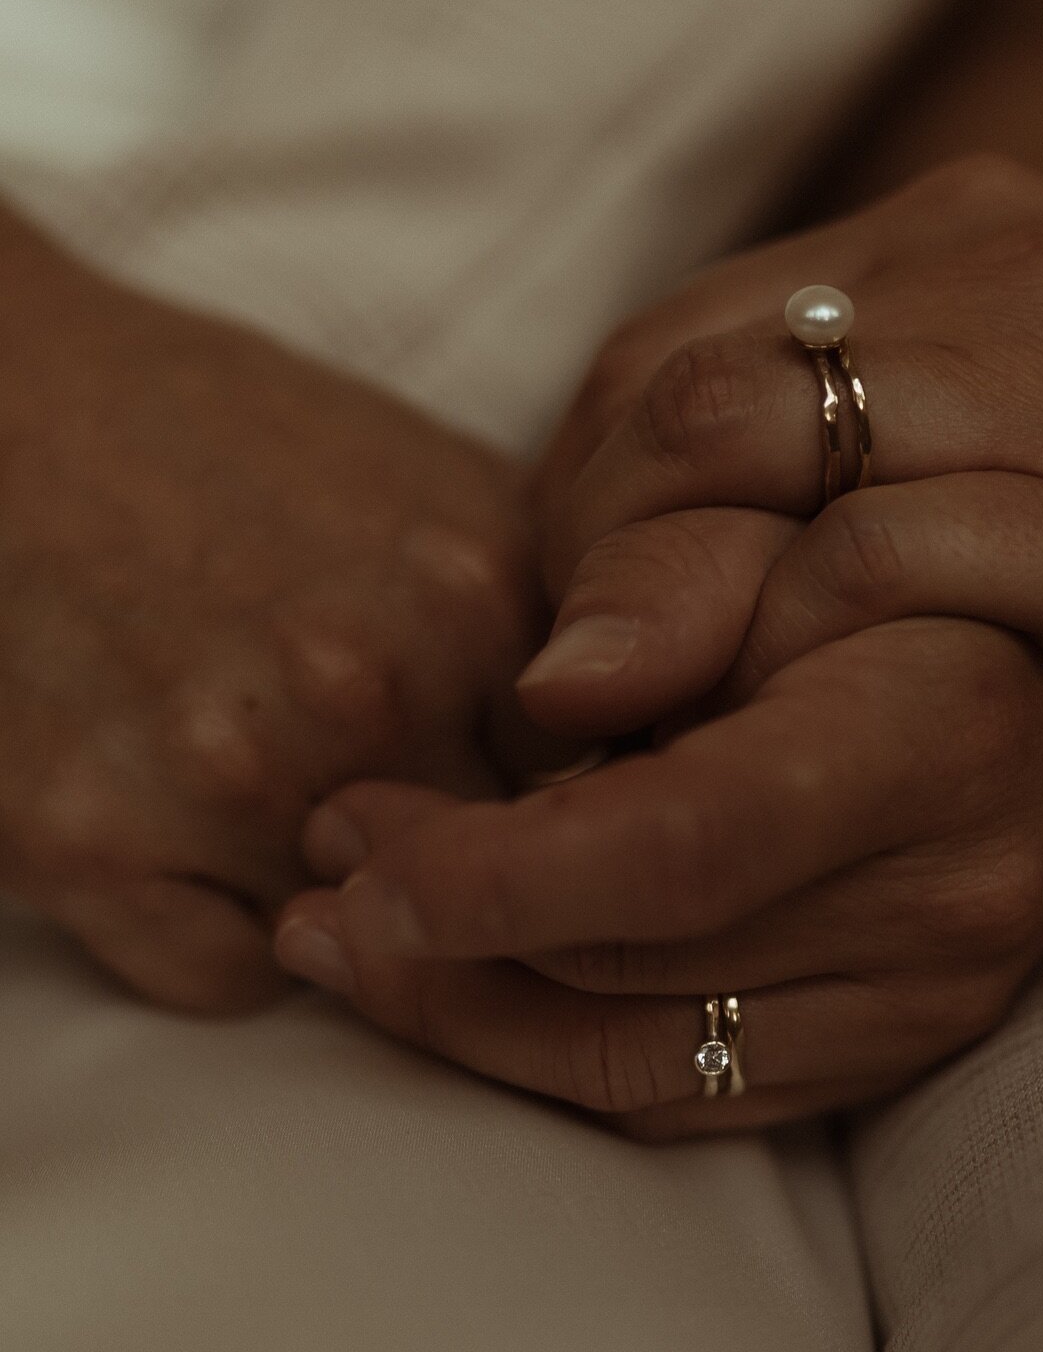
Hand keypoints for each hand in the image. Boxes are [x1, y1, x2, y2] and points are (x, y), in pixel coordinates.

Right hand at [0, 209, 539, 1010]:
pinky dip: (241, 939)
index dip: (574, 809)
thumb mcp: (432, 479)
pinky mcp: (92, 844)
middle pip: (497, 873)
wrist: (13, 407)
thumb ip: (543, 606)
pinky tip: (215, 850)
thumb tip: (634, 723)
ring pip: (371, 942)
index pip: (599, 785)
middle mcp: (366, 690)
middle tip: (421, 816)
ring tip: (302, 806)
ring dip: (356, 902)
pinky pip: (232, 980)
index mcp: (474, 596)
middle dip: (478, 865)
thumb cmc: (228, 436)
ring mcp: (231, 775)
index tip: (549, 812)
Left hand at [276, 617, 1042, 1138]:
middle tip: (329, 865)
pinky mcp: (908, 1042)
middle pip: (641, 971)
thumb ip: (682, 578)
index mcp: (932, 738)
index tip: (364, 869)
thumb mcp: (813, 510)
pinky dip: (566, 1052)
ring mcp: (939, 994)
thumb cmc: (938, 553)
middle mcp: (952, 898)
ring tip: (357, 936)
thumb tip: (549, 696)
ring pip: (652, 1062)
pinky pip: (704, 1093)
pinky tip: (478, 986)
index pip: (688, 846)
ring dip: (480, 1010)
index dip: (504, 876)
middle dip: (449, 933)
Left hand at [529, 156, 1042, 734]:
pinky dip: (771, 638)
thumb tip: (729, 525)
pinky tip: (740, 719)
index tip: (576, 591)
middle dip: (590, 536)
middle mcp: (967, 279)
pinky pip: (865, 557)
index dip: (596, 476)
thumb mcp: (1032, 409)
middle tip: (566, 665)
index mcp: (947, 243)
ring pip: (734, 446)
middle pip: (676, 386)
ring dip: (645, 589)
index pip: (681, 340)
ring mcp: (1025, 382)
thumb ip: (883, 431)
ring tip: (599, 703)